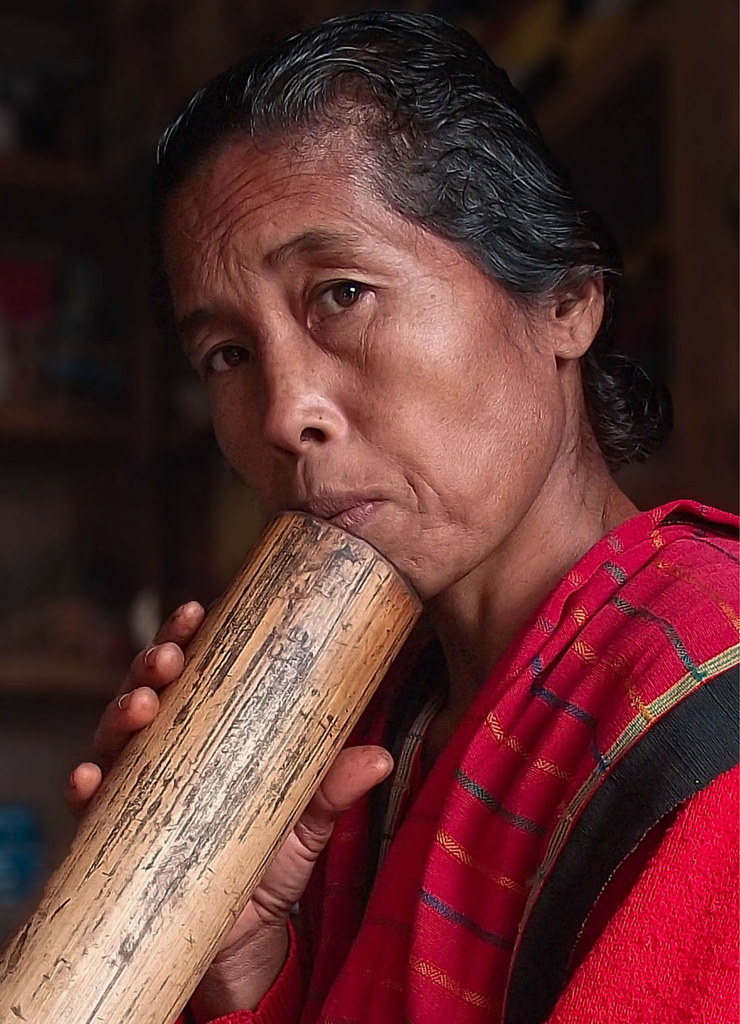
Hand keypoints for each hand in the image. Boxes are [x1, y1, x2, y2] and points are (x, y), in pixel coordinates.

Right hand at [65, 599, 392, 1015]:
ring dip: (121, 712)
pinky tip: (89, 779)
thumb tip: (379, 757)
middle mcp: (167, 750)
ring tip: (141, 705)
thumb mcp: (306, 822)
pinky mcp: (118, 835)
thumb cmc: (269, 859)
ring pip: (116, 735)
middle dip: (152, 664)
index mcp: (209, 730)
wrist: (244, 937)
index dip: (187, 636)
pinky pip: (92, 807)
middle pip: (149, 690)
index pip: (194, 670)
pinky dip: (85, 786)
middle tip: (169, 657)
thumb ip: (334, 791)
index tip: (198, 611)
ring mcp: (139, 789)